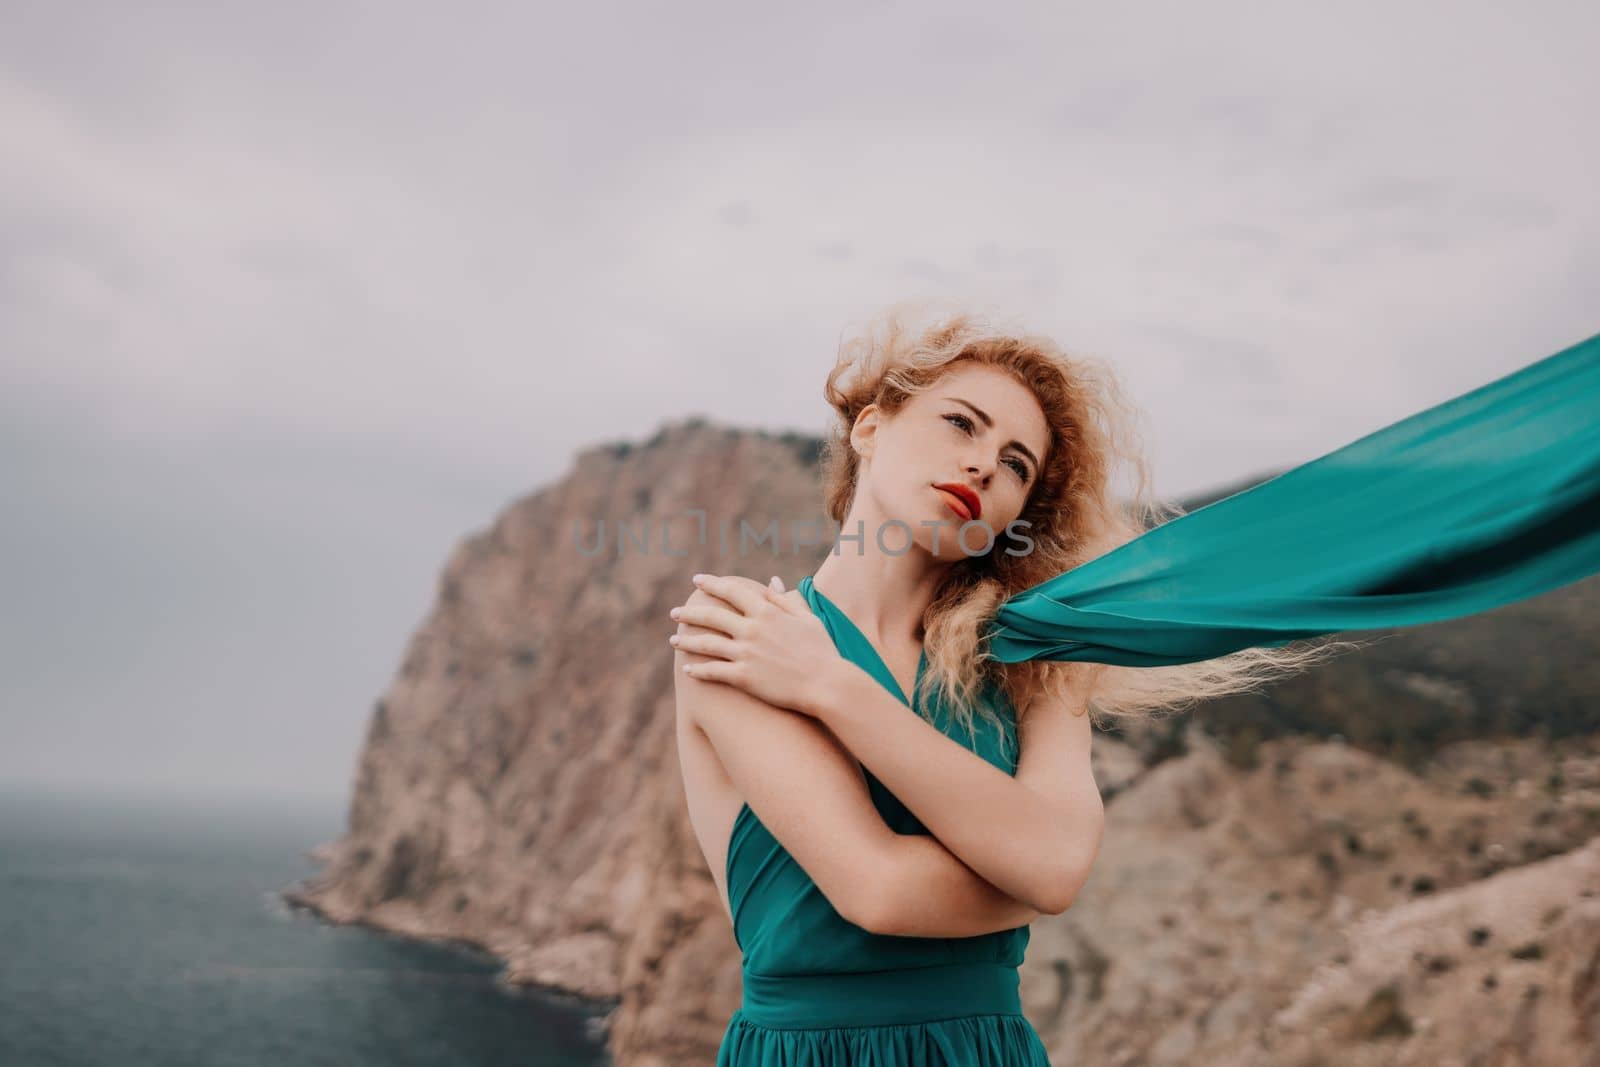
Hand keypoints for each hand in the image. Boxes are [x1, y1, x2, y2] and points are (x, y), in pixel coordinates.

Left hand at [670, 573, 843, 717]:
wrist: (827, 684)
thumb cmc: (822, 651)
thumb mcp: (807, 618)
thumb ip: (786, 599)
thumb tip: (772, 581)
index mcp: (767, 612)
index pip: (732, 591)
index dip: (712, 584)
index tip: (697, 580)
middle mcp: (752, 629)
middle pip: (711, 616)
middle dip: (690, 612)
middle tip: (675, 612)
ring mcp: (746, 653)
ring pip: (706, 643)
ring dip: (686, 640)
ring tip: (673, 640)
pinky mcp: (744, 677)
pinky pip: (713, 671)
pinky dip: (698, 670)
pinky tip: (687, 669)